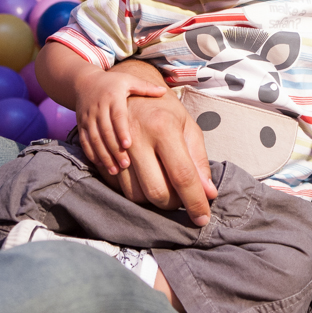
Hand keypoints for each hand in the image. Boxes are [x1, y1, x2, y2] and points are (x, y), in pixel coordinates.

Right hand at [75, 69, 166, 175]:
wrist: (84, 82)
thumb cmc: (112, 83)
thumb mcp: (128, 80)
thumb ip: (145, 87)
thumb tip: (164, 91)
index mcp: (112, 97)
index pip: (117, 116)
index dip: (121, 131)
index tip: (128, 145)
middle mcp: (99, 108)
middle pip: (105, 131)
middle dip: (115, 149)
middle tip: (126, 165)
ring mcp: (88, 118)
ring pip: (94, 139)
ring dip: (104, 155)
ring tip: (115, 170)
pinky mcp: (81, 125)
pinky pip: (85, 141)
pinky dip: (92, 153)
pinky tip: (101, 164)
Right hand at [95, 88, 218, 223]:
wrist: (128, 93)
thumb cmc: (164, 110)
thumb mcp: (188, 128)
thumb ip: (199, 161)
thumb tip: (208, 194)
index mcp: (163, 128)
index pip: (182, 176)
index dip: (195, 202)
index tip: (202, 218)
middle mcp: (136, 139)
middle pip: (157, 192)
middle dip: (174, 204)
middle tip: (183, 196)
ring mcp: (115, 149)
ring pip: (136, 196)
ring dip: (155, 201)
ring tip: (166, 185)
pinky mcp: (102, 157)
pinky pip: (120, 190)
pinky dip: (137, 193)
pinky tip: (147, 181)